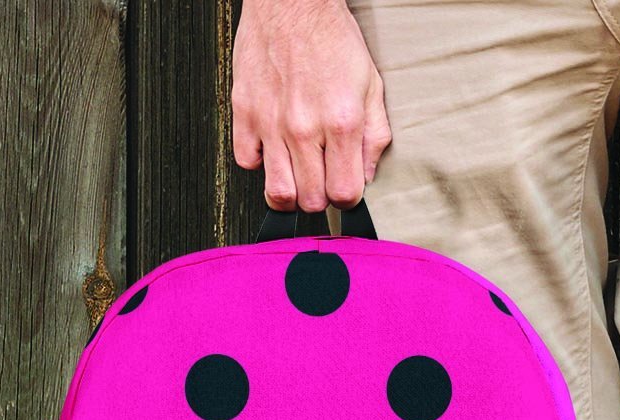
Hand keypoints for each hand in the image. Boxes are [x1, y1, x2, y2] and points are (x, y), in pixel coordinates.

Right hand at [232, 0, 391, 211]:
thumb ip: (375, 137)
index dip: (347, 199)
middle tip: (321, 180)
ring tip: (297, 177)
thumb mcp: (371, 87)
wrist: (292, 1)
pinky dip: (259, 163)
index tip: (345, 189)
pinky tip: (273, 150)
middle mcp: (304, 127)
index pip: (344, 194)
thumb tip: (367, 175)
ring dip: (290, 192)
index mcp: (341, 123)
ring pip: (277, 192)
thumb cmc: (331, 39)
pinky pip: (246, 162)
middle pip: (311, 200)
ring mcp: (271, 122)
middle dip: (320, 198)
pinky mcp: (244, 111)